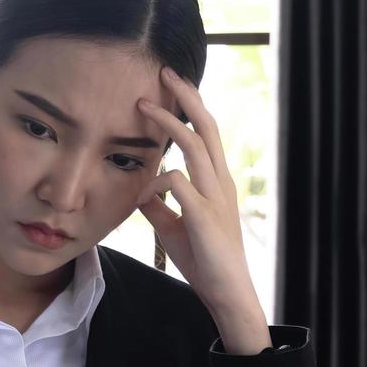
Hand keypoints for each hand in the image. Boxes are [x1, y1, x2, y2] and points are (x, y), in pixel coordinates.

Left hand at [134, 66, 271, 353]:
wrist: (226, 293)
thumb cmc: (205, 261)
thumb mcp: (175, 227)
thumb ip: (160, 207)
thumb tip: (140, 192)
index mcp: (217, 183)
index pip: (206, 135)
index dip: (190, 109)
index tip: (170, 87)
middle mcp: (220, 183)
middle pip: (208, 129)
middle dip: (187, 98)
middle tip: (166, 72)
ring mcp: (215, 198)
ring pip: (196, 148)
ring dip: (170, 123)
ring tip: (144, 105)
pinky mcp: (204, 216)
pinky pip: (178, 185)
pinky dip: (157, 183)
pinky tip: (143, 195)